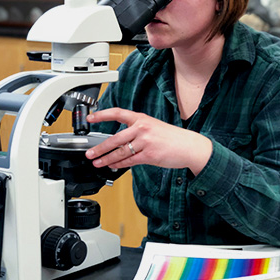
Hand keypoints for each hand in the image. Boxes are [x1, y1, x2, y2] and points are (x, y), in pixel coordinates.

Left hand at [85, 108, 212, 174]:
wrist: (189, 146)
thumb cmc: (172, 138)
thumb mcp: (153, 127)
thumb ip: (137, 132)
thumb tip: (120, 142)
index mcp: (142, 118)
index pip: (117, 113)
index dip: (102, 115)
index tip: (90, 118)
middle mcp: (142, 128)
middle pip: (115, 138)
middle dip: (100, 148)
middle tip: (90, 153)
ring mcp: (145, 142)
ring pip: (120, 152)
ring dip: (106, 159)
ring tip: (97, 162)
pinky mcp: (149, 155)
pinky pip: (129, 161)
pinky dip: (119, 165)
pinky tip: (112, 166)